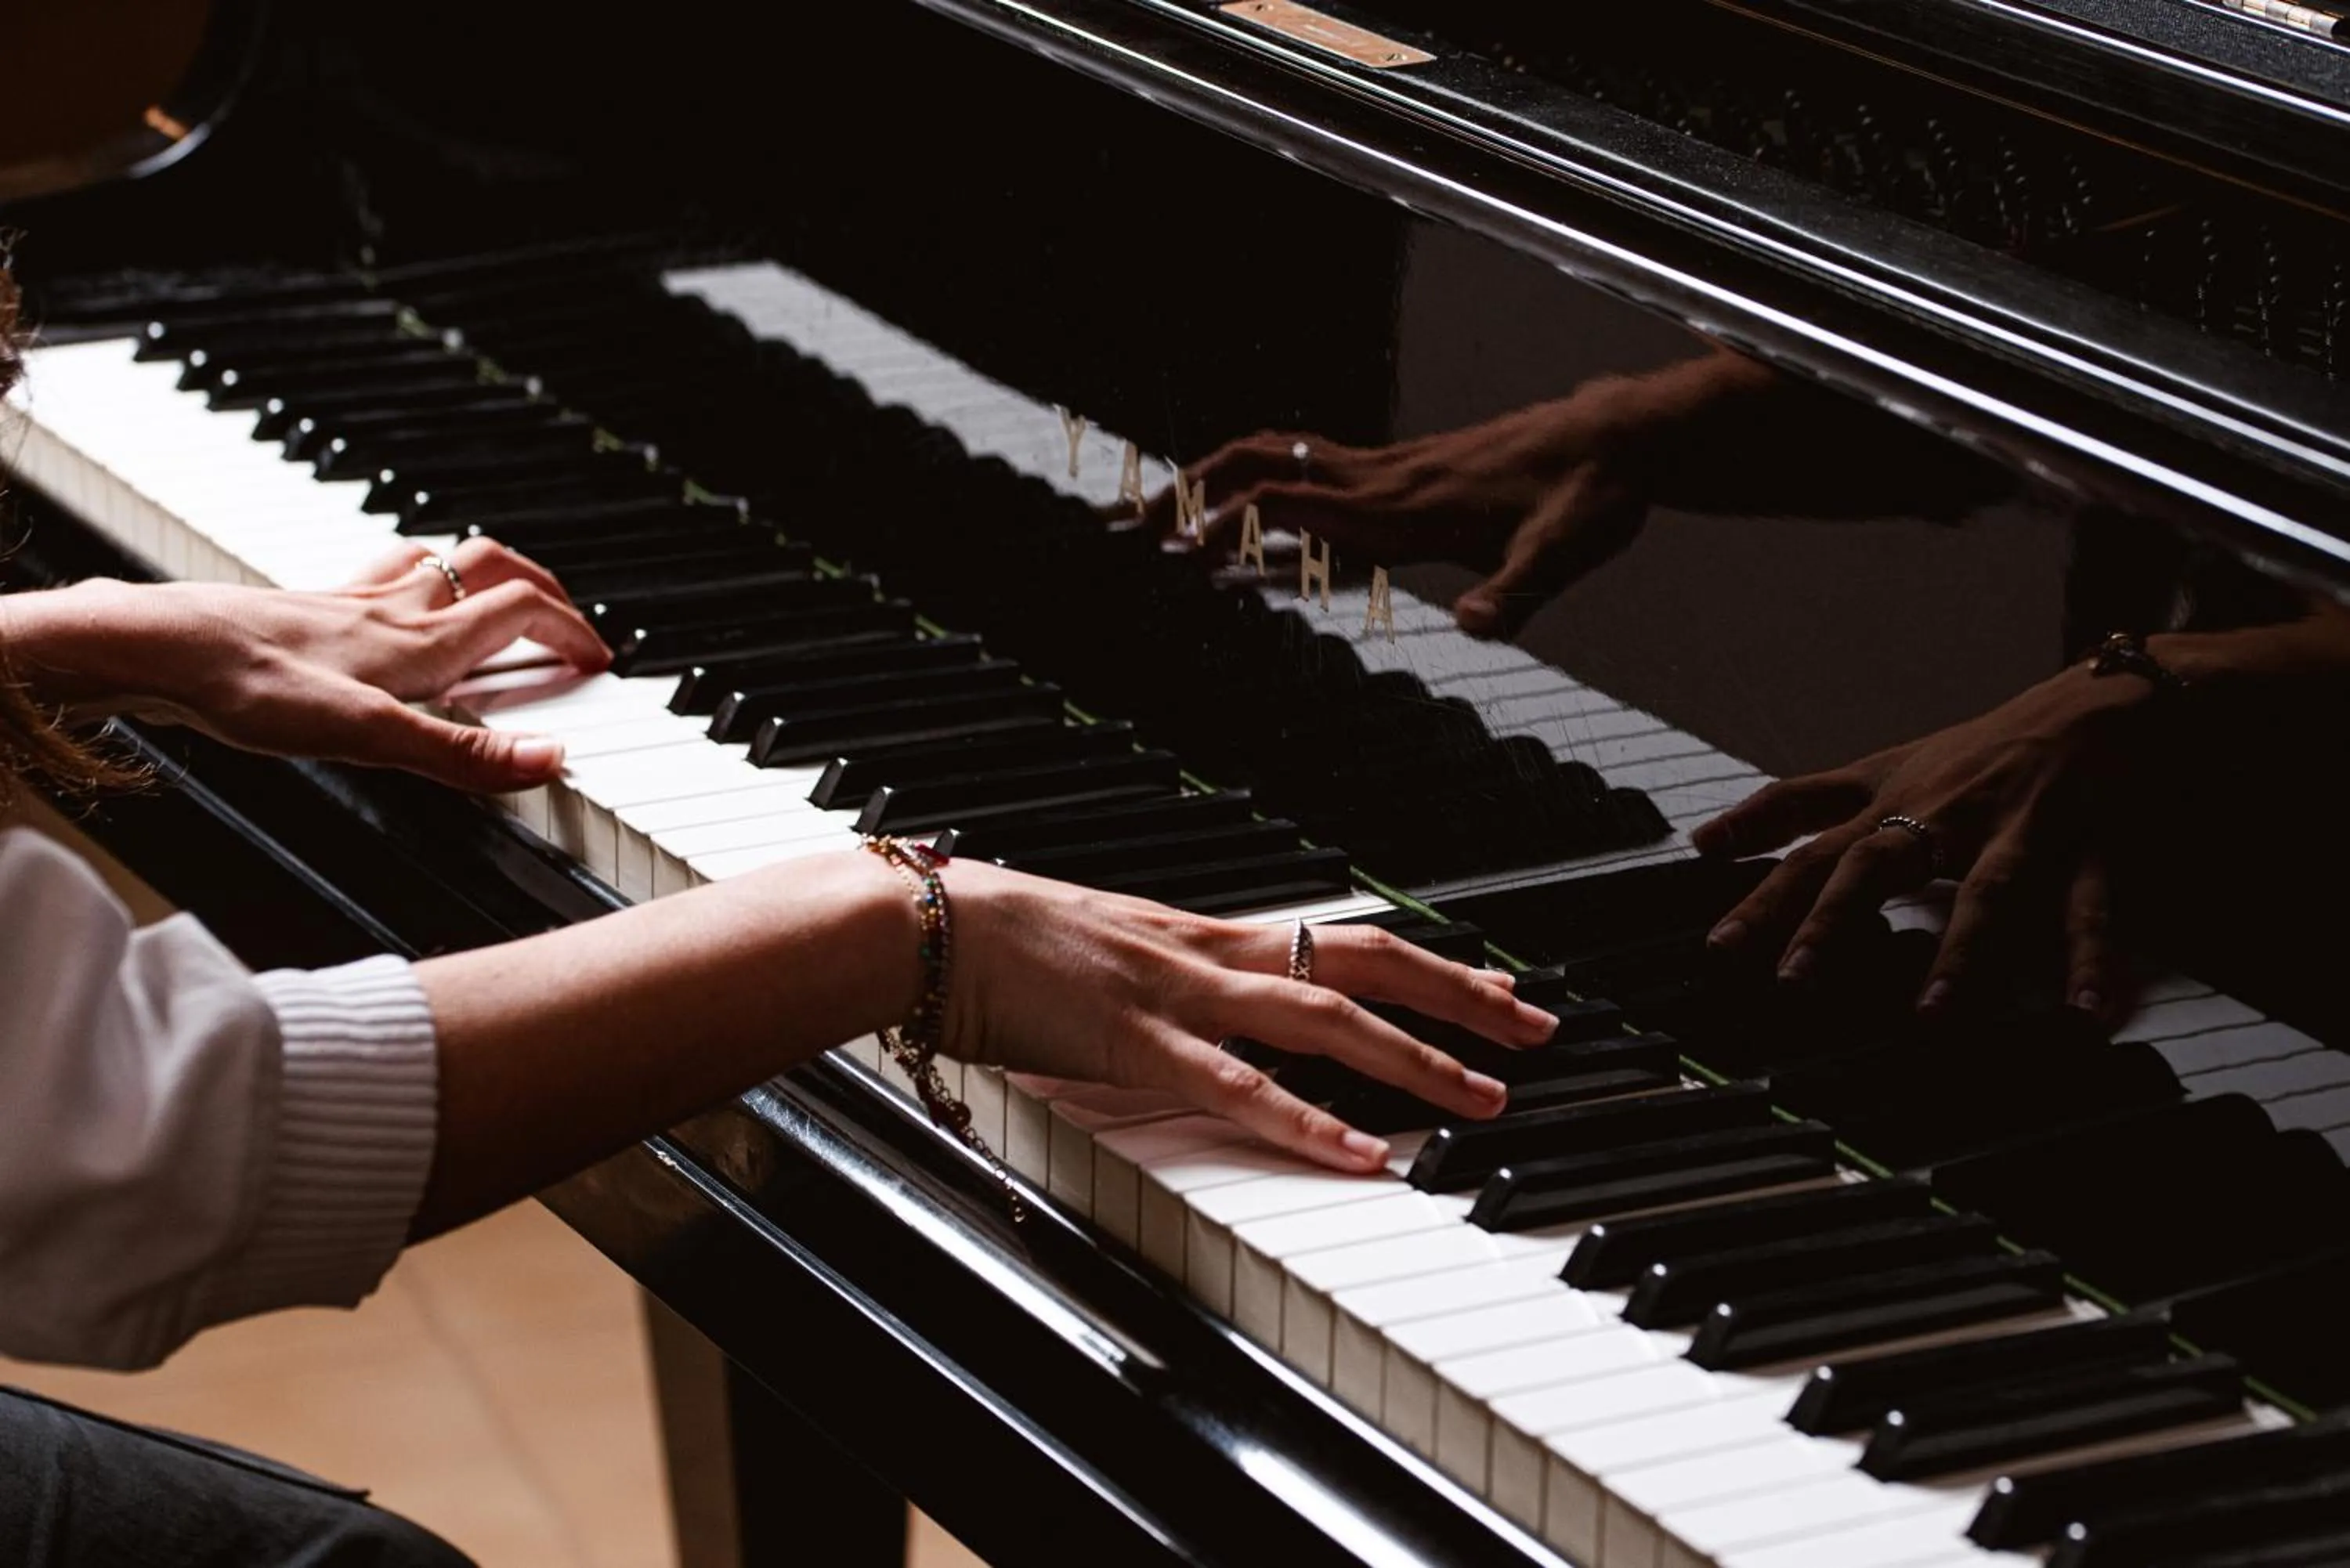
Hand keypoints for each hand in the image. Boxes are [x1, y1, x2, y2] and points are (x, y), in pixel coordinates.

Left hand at [2, 537, 608, 790]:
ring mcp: (345, 603)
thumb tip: (551, 762)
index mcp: (422, 640)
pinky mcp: (302, 610)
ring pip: (431, 562)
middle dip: (539, 583)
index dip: (573, 628)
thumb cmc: (250, 687)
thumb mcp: (371, 737)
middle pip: (489, 565)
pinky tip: (383, 613)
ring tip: (489, 597)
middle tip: (563, 614)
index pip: (524, 608)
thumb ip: (465, 755)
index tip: (600, 658)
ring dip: (473, 573)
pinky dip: (404, 583)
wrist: (156, 648)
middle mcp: (392, 610)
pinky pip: (372, 579)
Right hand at [939, 860, 1558, 1170]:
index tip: (1498, 989)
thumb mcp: (1111, 958)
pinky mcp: (1137, 1043)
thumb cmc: (1005, 942)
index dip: (1429, 963)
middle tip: (1538, 1030)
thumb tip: (1210, 1019)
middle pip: (1366, 959)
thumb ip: (1170, 990)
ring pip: (1328, 1018)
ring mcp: (1181, 995)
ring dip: (1417, 1058)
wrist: (928, 925)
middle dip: (1460, 997)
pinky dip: (1309, 1121)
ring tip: (1486, 1097)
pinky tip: (1364, 1152)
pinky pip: (1240, 1089)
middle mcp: (1212, 954)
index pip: (1346, 937)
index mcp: (1208, 938)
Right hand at [1142, 390, 1647, 639]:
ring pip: (1282, 458)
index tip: (1174, 549)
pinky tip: (1249, 514)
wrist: (1620, 439)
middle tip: (1136, 529)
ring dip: (1218, 481)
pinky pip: (1316, 468)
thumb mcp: (1561, 556)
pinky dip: (1265, 482)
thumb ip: (1515, 595)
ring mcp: (1394, 470)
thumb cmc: (1590, 497)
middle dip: (1193, 493)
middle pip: (1263, 466)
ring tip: (1168, 520)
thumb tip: (1477, 628)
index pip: (1293, 502)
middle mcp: (1386, 480)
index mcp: (1404, 505)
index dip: (1229, 520)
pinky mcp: (1407, 471)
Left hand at [1690, 659, 2161, 1026]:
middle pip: (1878, 864)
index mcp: (1892, 804)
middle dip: (1833, 919)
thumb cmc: (1973, 752)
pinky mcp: (2087, 846)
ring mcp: (2015, 830)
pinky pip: (2089, 909)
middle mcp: (1944, 815)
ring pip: (1985, 892)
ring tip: (1932, 1016)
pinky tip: (2088, 1012)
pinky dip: (2092, 960)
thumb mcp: (1878, 771)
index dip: (1763, 894)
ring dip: (1960, 954)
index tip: (1719, 948)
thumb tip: (1704, 840)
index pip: (1811, 850)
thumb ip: (1795, 807)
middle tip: (1793, 981)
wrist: (2092, 705)